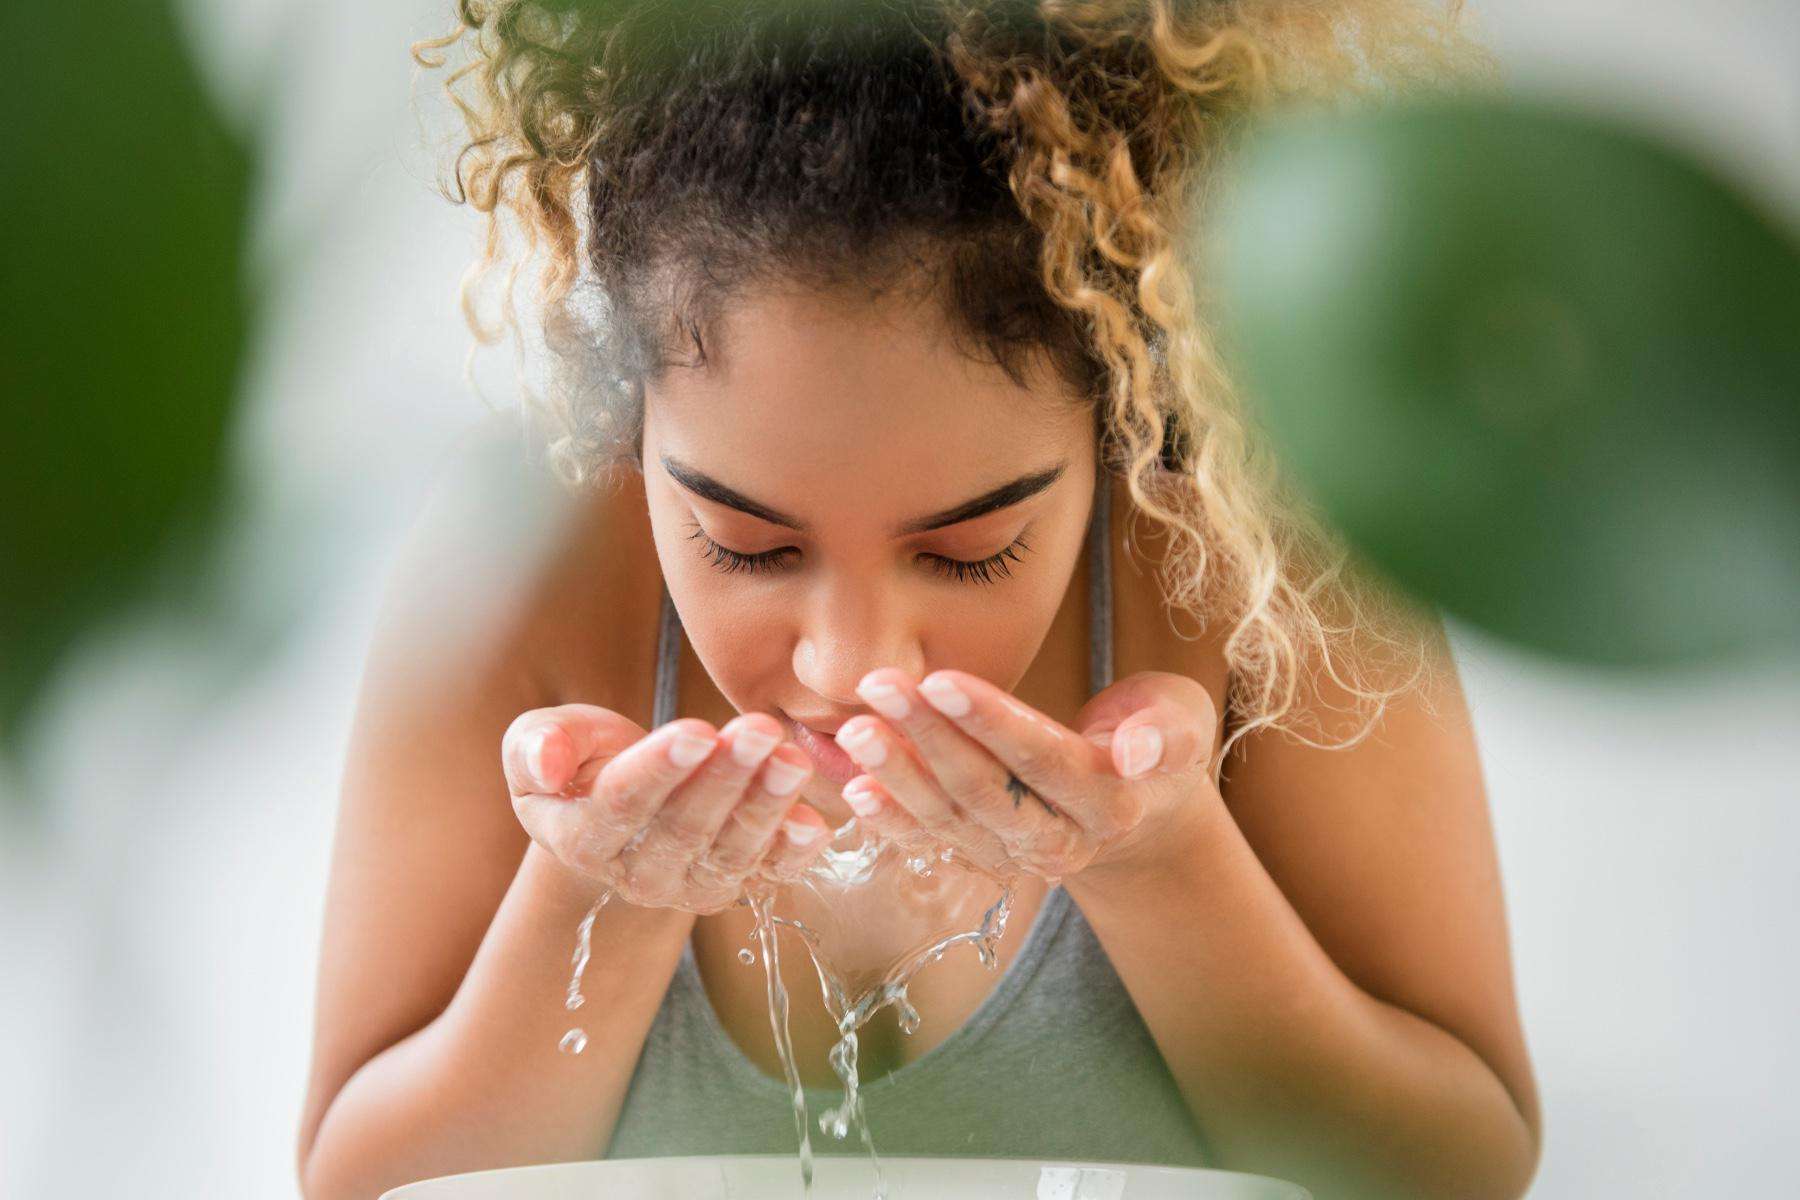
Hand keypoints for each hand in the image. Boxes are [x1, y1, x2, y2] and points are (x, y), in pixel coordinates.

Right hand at [501, 706, 831, 912]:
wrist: (621, 795)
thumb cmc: (580, 758)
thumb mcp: (541, 739)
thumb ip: (534, 747)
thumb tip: (544, 762)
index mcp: (582, 838)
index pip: (621, 805)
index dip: (660, 769)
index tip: (697, 731)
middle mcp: (637, 874)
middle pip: (684, 829)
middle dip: (725, 778)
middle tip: (759, 731)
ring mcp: (691, 884)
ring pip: (731, 850)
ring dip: (765, 805)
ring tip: (790, 760)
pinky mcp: (737, 880)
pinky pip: (769, 873)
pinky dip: (793, 851)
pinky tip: (813, 822)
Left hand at [832, 669, 1220, 882]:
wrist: (1141, 804)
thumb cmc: (1158, 738)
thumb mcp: (1183, 721)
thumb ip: (1167, 733)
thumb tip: (1140, 751)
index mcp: (1111, 805)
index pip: (1042, 760)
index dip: (991, 722)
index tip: (941, 679)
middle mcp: (1059, 842)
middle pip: (984, 790)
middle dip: (927, 737)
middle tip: (880, 686)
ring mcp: (1014, 855)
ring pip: (947, 817)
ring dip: (896, 773)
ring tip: (854, 729)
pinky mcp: (981, 852)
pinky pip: (927, 838)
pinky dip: (887, 816)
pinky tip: (851, 787)